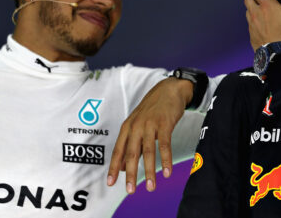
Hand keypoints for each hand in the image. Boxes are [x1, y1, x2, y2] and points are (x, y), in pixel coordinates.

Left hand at [107, 77, 192, 193]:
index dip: (114, 167)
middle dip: (131, 174)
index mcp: (128, 127)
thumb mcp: (137, 123)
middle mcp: (136, 126)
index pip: (118, 150)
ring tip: (151, 186)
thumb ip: (131, 143)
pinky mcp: (164, 124)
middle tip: (130, 190)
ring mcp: (150, 124)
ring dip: (149, 171)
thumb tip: (124, 167)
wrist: (169, 89)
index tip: (111, 183)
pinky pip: (164, 145)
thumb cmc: (153, 109)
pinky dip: (165, 160)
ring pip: (148, 151)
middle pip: (131, 153)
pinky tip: (166, 172)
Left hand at [244, 0, 280, 50]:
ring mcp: (252, 25)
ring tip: (262, 9)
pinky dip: (254, 20)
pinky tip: (262, 24)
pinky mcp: (252, 36)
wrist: (280, 56)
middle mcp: (255, 13)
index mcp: (266, 5)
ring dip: (253, 7)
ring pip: (247, 11)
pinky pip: (249, 24)